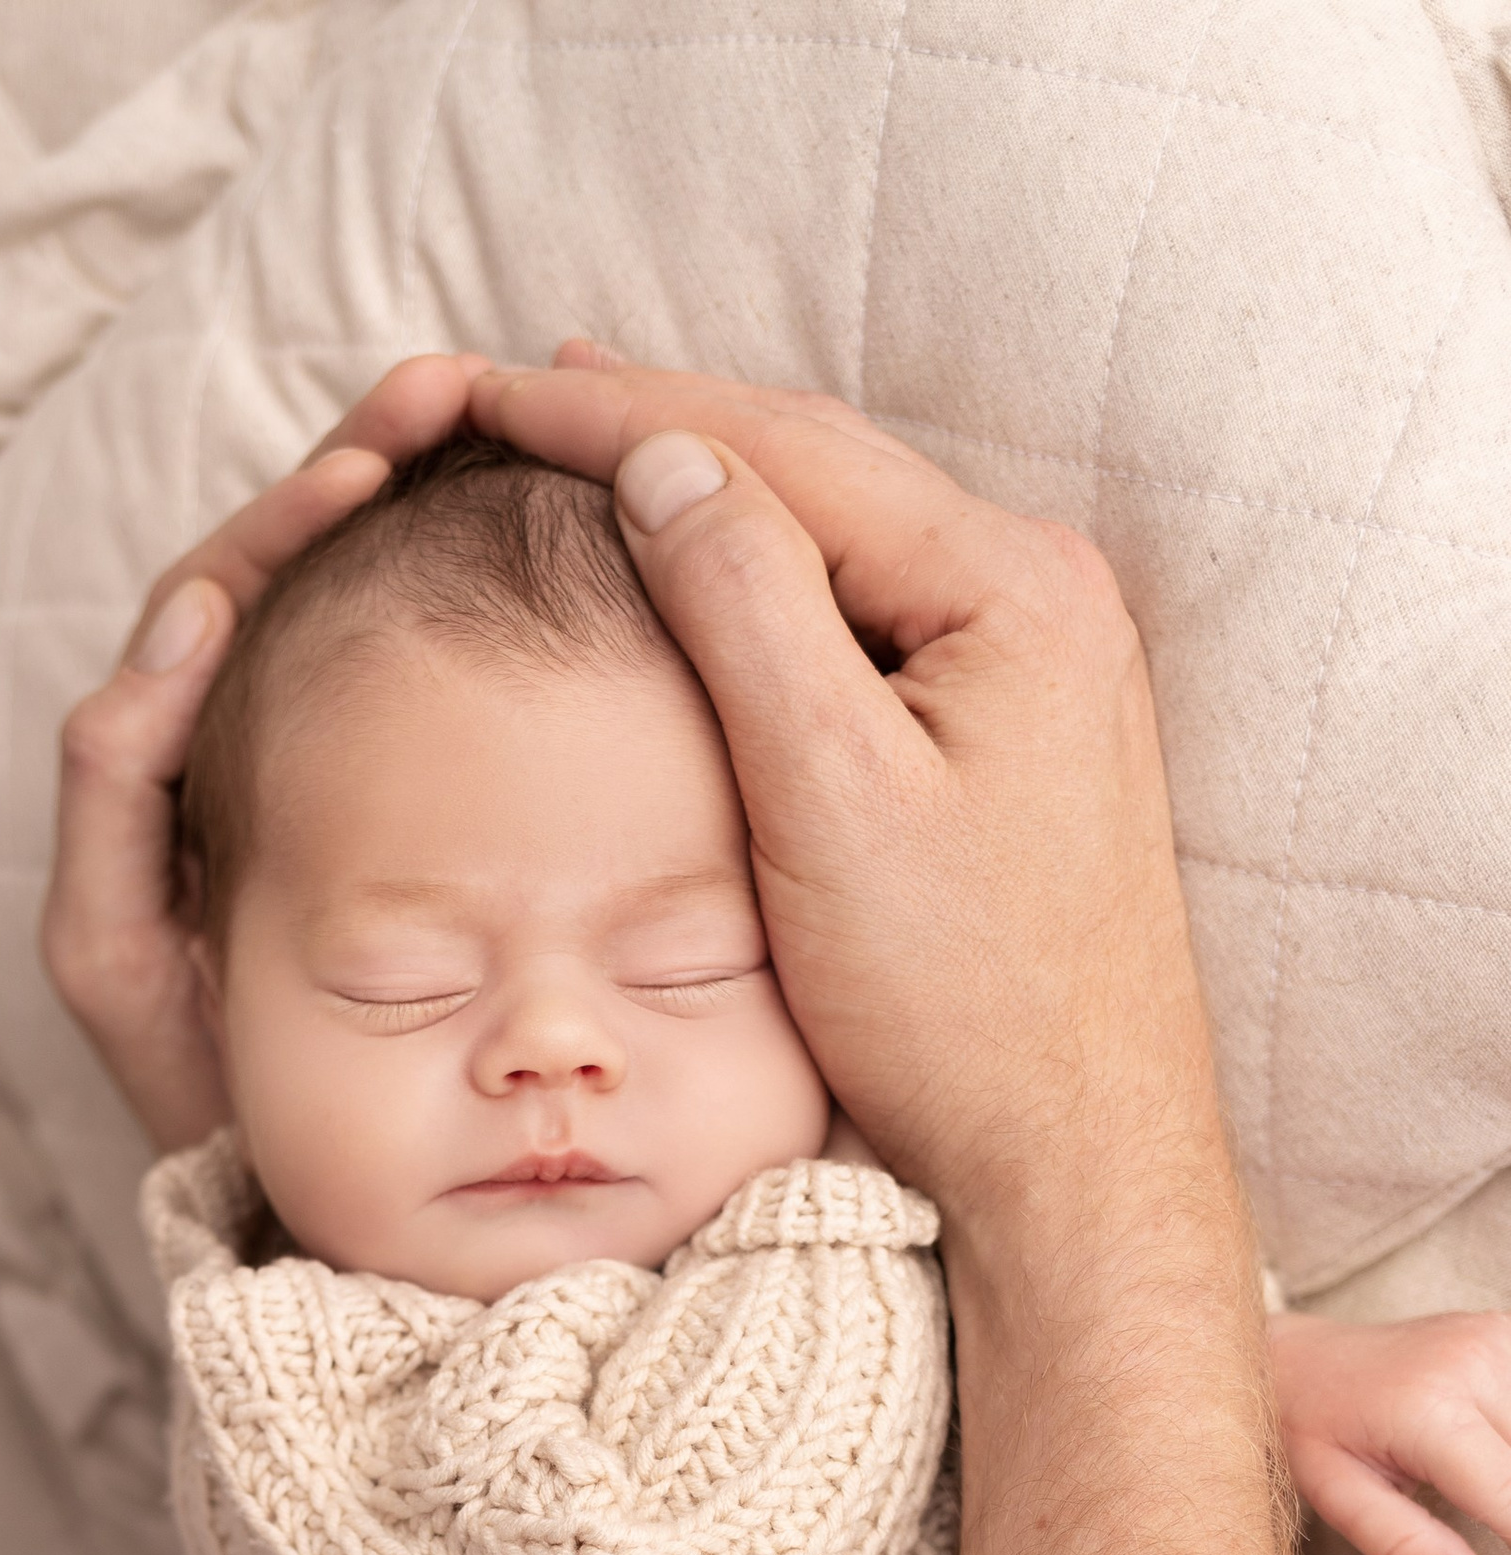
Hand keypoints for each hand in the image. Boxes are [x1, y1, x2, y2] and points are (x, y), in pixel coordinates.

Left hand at [40, 352, 487, 1150]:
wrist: (329, 1200)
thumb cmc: (215, 1099)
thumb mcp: (121, 959)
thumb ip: (113, 803)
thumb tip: (179, 625)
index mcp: (181, 765)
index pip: (221, 596)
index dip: (285, 519)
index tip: (362, 460)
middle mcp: (256, 748)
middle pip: (304, 569)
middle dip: (370, 464)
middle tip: (450, 389)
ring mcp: (352, 775)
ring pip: (380, 605)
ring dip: (433, 504)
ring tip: (499, 423)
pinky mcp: (437, 815)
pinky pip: (449, 679)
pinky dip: (488, 595)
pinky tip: (558, 542)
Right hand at [471, 344, 1235, 1283]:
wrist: (1072, 1156)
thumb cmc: (959, 1008)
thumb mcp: (829, 800)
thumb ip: (749, 614)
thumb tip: (666, 460)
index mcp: (1005, 590)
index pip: (784, 453)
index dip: (629, 415)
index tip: (495, 390)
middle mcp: (1036, 596)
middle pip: (819, 470)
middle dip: (669, 426)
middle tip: (525, 385)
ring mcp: (1031, 664)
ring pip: (839, 536)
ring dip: (714, 492)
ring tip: (598, 448)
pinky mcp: (1009, 733)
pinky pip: (862, 611)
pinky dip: (764, 578)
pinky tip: (702, 576)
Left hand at [1269, 1309, 1510, 1554]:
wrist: (1303, 1356)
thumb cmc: (1314, 1432)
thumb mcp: (1335, 1497)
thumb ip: (1400, 1543)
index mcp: (1428, 1410)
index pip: (1509, 1491)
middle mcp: (1472, 1363)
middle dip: (1510, 1500)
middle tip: (1474, 1513)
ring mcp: (1495, 1340)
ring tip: (1467, 1477)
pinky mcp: (1507, 1333)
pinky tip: (1485, 1445)